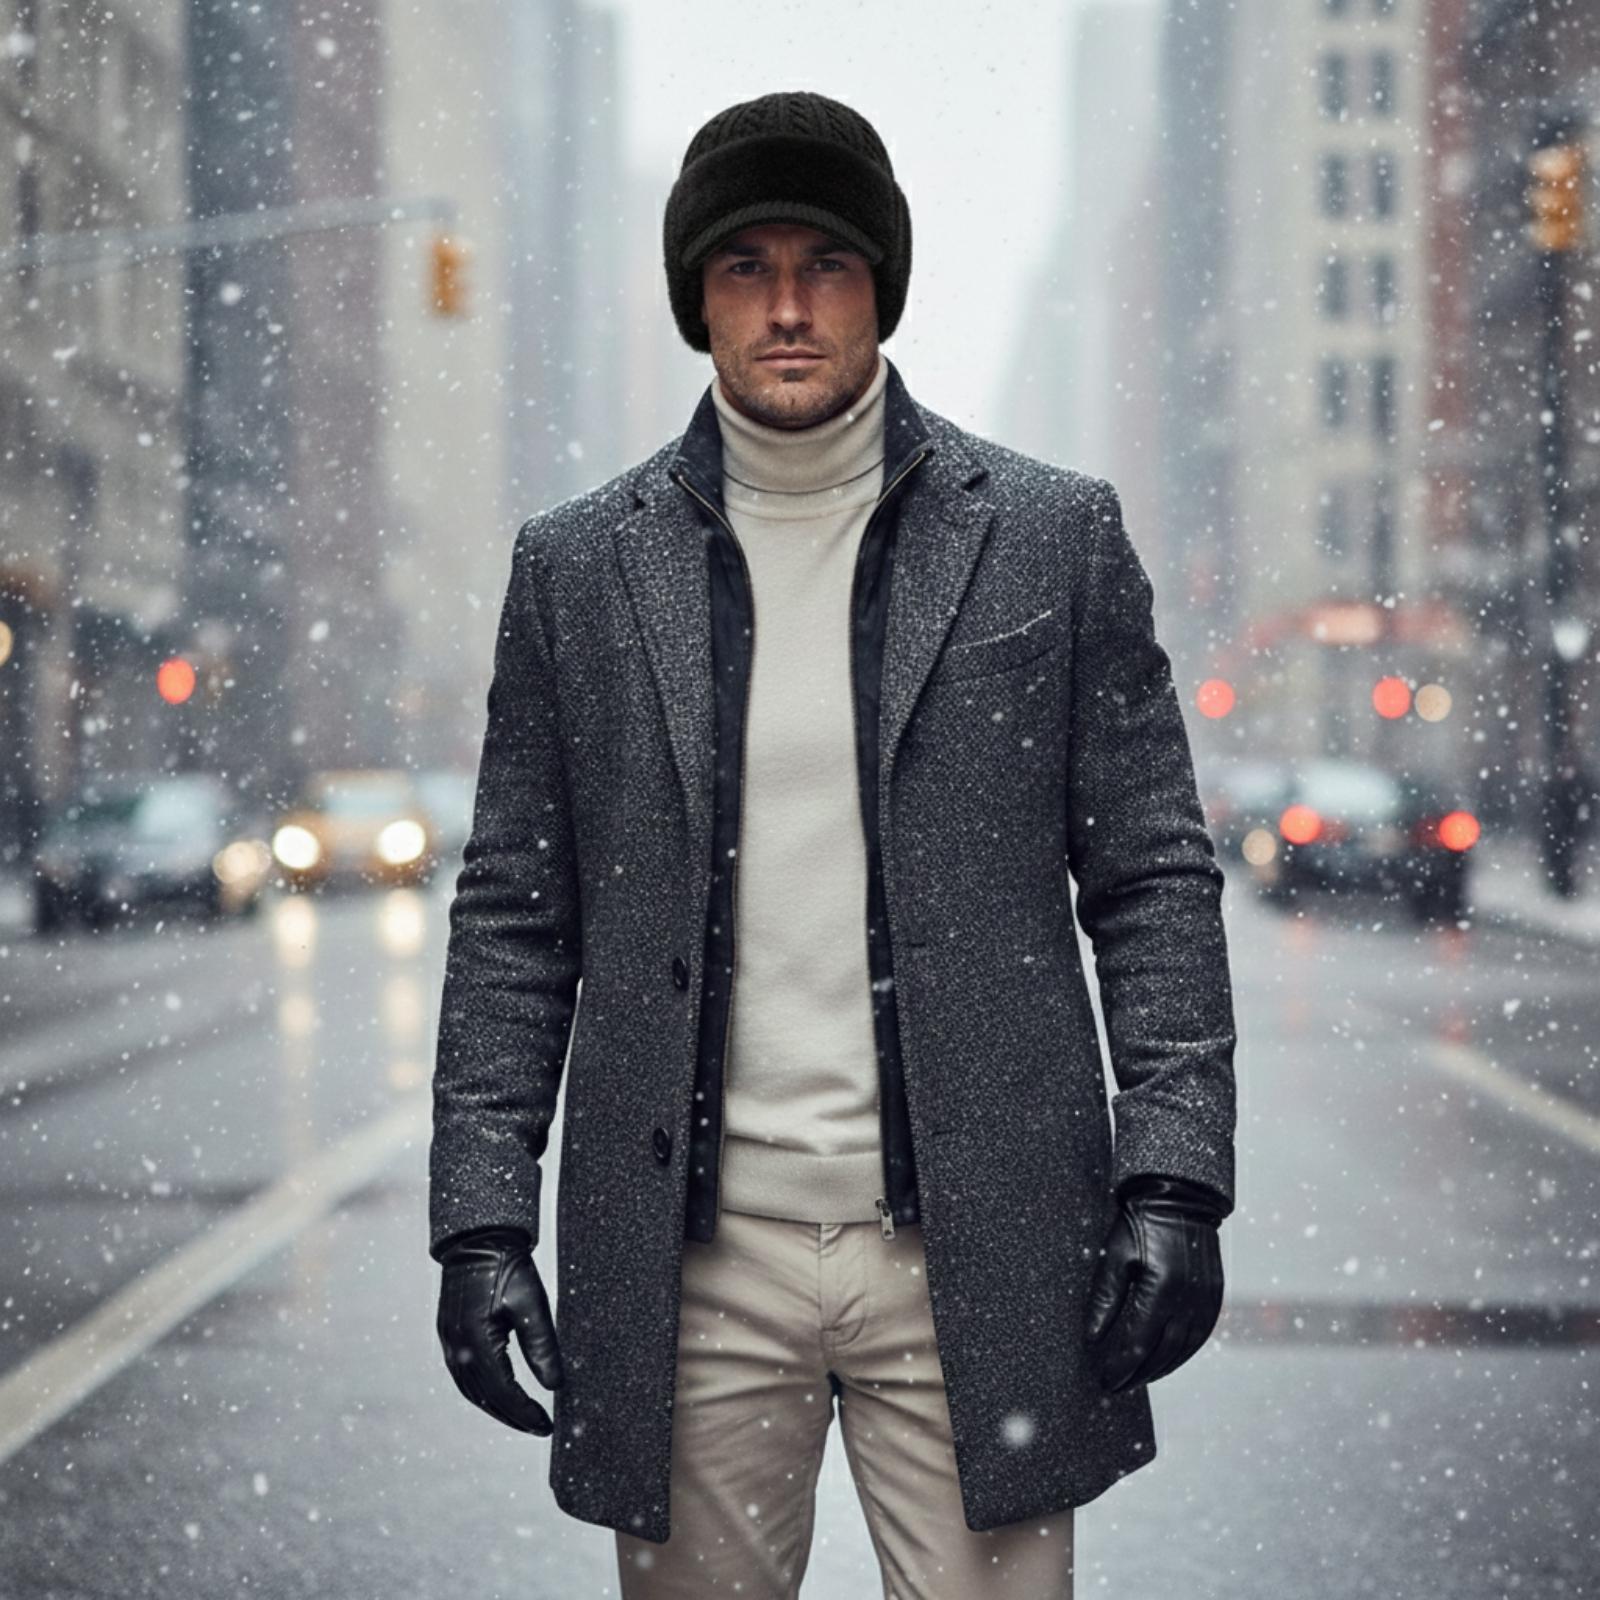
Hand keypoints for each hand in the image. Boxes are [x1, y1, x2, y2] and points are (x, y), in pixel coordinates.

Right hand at [436, 1226, 564, 1433]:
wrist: (477, 1239)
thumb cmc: (508, 1267)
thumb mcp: (532, 1305)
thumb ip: (542, 1347)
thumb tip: (555, 1386)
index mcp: (475, 1342)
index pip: (503, 1392)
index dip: (525, 1412)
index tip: (547, 1425)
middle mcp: (456, 1348)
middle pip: (485, 1398)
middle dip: (513, 1416)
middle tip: (540, 1428)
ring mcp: (448, 1342)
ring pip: (472, 1390)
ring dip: (497, 1408)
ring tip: (524, 1417)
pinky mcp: (448, 1334)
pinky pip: (464, 1376)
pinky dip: (484, 1392)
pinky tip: (501, 1394)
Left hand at [1084, 1175, 1225, 1392]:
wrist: (1179, 1197)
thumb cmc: (1140, 1222)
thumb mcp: (1114, 1257)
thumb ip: (1104, 1299)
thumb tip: (1091, 1337)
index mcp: (1161, 1289)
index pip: (1138, 1343)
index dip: (1120, 1366)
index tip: (1103, 1380)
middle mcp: (1188, 1299)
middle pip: (1162, 1353)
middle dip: (1137, 1373)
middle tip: (1116, 1386)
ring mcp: (1206, 1298)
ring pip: (1184, 1349)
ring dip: (1161, 1368)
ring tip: (1138, 1378)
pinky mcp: (1215, 1294)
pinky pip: (1200, 1335)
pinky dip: (1182, 1353)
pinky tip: (1166, 1359)